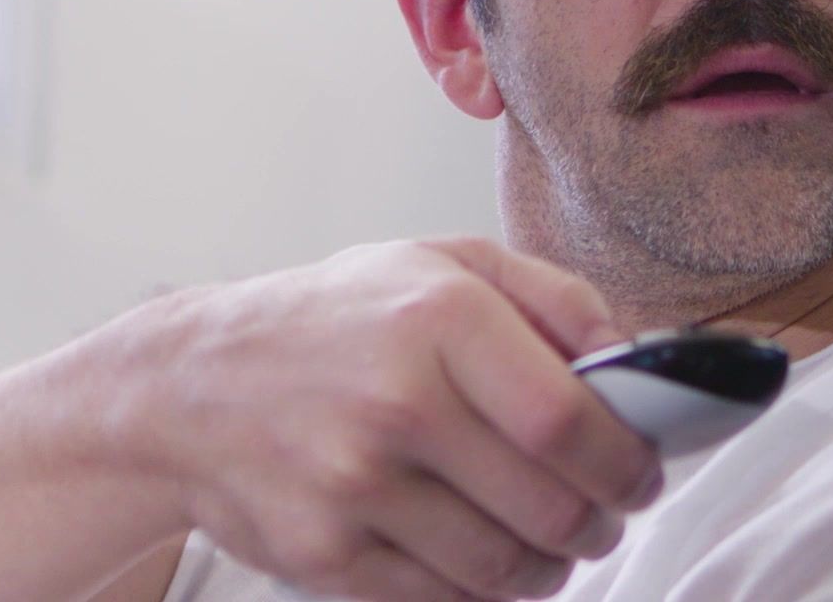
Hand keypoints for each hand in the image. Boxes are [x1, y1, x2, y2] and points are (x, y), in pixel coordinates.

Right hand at [131, 237, 662, 600]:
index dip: (627, 463)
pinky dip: (484, 593)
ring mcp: (354, 484)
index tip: (642, 475)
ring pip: (504, 568)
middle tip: (605, 516)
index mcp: (439, 315)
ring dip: (552, 569)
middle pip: (550, 506)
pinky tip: (485, 559)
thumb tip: (633, 362)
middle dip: (601, 525)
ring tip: (551, 543)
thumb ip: (554, 298)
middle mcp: (396, 399)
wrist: (190, 386)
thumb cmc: (336, 321)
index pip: (569, 418)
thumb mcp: (445, 264)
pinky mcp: (325, 555)